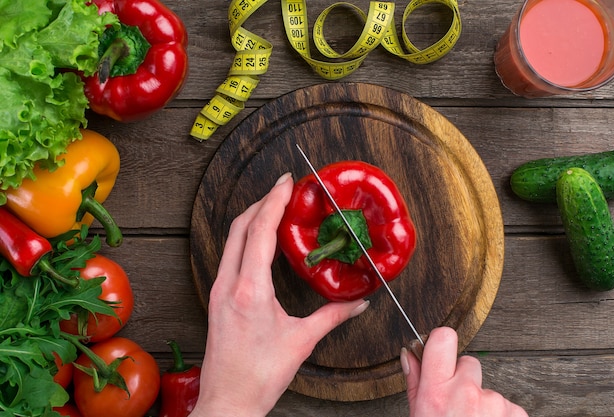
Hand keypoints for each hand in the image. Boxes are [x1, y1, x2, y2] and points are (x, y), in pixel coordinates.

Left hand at [190, 173, 369, 416]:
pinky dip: (245, 239)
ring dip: (252, 219)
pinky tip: (261, 242)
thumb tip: (357, 303)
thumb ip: (332, 317)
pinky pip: (230, 256)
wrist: (228, 402)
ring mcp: (218, 291)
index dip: (274, 201)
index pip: (259, 231)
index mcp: (249, 289)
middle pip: (240, 227)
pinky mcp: (217, 299)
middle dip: (262, 202)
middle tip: (284, 190)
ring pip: (231, 240)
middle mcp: (228, 284)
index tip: (287, 183)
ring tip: (274, 208)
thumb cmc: (258, 376)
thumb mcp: (301, 341)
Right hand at [401, 327, 527, 416]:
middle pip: (469, 364)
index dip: (441, 344)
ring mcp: (494, 404)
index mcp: (436, 391)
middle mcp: (466, 392)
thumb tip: (409, 355)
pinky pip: (508, 407)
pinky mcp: (516, 415)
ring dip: (484, 405)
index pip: (443, 338)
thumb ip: (415, 383)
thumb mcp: (418, 416)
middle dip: (464, 380)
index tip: (440, 354)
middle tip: (458, 407)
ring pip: (489, 390)